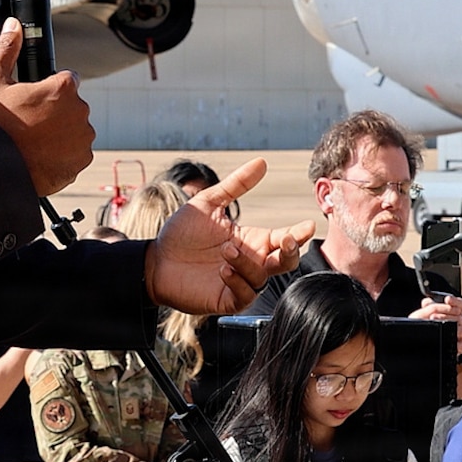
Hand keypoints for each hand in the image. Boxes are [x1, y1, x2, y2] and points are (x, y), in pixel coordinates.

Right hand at [0, 17, 94, 196]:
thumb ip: (7, 50)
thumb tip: (13, 25)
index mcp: (63, 88)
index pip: (67, 79)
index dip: (49, 88)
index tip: (35, 99)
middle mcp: (80, 110)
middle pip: (71, 104)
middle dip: (56, 110)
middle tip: (31, 122)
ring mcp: (83, 137)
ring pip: (75, 128)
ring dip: (61, 131)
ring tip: (35, 140)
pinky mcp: (82, 160)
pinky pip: (76, 151)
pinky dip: (64, 153)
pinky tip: (42, 154)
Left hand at [145, 159, 314, 314]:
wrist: (154, 260)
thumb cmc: (181, 233)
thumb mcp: (209, 203)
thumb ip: (236, 185)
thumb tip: (262, 162)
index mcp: (251, 240)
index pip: (283, 238)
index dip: (298, 234)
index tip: (307, 225)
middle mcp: (250, 262)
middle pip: (285, 262)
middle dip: (291, 252)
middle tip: (285, 239)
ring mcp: (239, 282)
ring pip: (262, 278)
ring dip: (248, 263)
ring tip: (227, 250)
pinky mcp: (225, 299)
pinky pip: (244, 295)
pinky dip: (238, 282)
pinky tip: (224, 270)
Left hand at [410, 295, 461, 355]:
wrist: (427, 344)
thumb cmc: (429, 327)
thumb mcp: (426, 315)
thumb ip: (429, 306)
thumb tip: (427, 302)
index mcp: (455, 312)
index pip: (460, 304)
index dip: (454, 301)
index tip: (447, 299)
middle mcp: (461, 322)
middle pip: (459, 315)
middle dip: (446, 314)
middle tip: (433, 316)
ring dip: (450, 327)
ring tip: (438, 326)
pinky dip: (457, 343)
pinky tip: (448, 341)